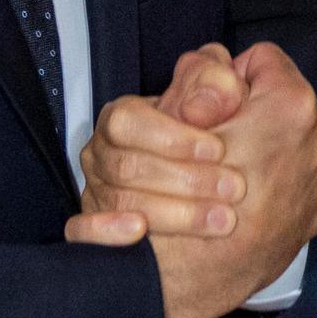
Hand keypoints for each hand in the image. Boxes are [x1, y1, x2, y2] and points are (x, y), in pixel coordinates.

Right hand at [68, 44, 316, 317]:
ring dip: (271, 147)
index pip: (262, 59)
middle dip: (256, 113)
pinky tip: (254, 199)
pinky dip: (283, 179)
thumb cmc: (183, 197)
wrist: (196, 275)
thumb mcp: (175, 118)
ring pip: (296, 137)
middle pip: (284, 99)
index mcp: (291, 103)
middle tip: (221, 143)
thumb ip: (201, 76)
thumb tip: (220, 64)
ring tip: (235, 173)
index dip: (230, 78)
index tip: (214, 107)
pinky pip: (304, 173)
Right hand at [75, 44, 249, 234]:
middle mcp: (103, 154)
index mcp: (124, 118)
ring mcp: (96, 191)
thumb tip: (202, 106)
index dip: (171, 137)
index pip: (128, 122)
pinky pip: (82, 232)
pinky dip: (107, 233)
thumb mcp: (217, 97)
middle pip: (127, 167)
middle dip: (187, 180)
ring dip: (174, 213)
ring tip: (221, 219)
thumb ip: (214, 83)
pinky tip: (139, 232)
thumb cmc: (210, 131)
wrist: (208, 182)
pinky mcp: (94, 228)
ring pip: (120, 201)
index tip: (219, 149)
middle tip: (234, 188)